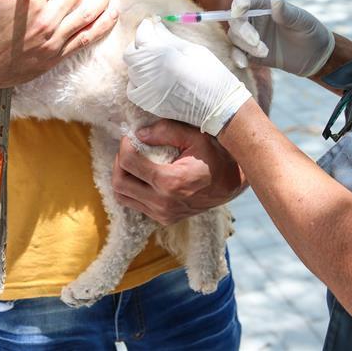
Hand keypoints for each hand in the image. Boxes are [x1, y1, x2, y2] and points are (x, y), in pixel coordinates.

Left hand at [112, 120, 244, 225]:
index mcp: (170, 182)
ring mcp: (163, 214)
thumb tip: (139, 134)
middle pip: (119, 183)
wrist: (232, 184)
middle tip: (130, 149)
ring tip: (134, 162)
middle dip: (119, 162)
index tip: (132, 137)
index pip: (128, 162)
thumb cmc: (214, 156)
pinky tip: (143, 176)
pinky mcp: (164, 219)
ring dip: (123, 177)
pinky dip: (132, 189)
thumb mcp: (194, 136)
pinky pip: (135, 205)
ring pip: (123, 197)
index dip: (125, 145)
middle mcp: (163, 203)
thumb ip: (165, 131)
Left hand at [124, 19, 251, 135]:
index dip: (146, 28)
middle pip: (131, 53)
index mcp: (160, 54)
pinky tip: (148, 78)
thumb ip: (168, 37)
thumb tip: (156, 26)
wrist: (217, 104)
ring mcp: (146, 90)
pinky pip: (132, 89)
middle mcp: (148, 72)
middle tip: (152, 42)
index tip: (151, 25)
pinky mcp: (148, 103)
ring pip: (131, 70)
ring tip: (153, 61)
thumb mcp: (191, 48)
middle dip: (140, 44)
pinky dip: (136, 81)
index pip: (142, 35)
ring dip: (139, 62)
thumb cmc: (210, 73)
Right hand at [228, 0, 334, 76]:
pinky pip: (236, 53)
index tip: (239, 10)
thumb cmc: (310, 32)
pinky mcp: (249, 53)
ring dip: (245, 45)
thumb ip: (288, 13)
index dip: (241, 2)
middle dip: (242, 30)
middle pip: (236, 19)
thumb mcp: (304, 22)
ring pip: (235, 37)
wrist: (313, 56)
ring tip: (265, 52)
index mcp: (266, 5)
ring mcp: (250, 36)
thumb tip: (275, 1)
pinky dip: (236, 57)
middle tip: (256, 41)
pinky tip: (244, 63)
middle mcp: (254, 18)